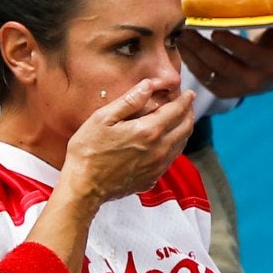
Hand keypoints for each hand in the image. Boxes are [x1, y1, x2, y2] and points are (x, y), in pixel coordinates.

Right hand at [62, 80, 193, 203]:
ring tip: (179, 120)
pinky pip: (171, 159)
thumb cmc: (88, 151)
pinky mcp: (152, 178)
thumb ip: (128, 101)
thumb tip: (148, 85)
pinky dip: (174, 146)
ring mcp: (158, 166)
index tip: (189, 94)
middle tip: (186, 105)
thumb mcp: (102, 119)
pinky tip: (165, 142)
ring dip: (183, 130)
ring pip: (181, 144)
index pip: (177, 111)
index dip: (185, 100)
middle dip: (188, 113)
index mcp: (149, 131)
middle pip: (186, 127)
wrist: (83, 187)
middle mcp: (160, 149)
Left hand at [180, 21, 272, 101]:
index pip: (251, 56)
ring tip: (181, 35)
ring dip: (193, 55)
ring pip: (210, 73)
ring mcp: (239, 89)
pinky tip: (183, 46)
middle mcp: (256, 82)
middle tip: (187, 30)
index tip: (216, 31)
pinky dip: (192, 63)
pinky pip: (204, 79)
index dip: (233, 45)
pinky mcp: (225, 91)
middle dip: (203, 48)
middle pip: (224, 65)